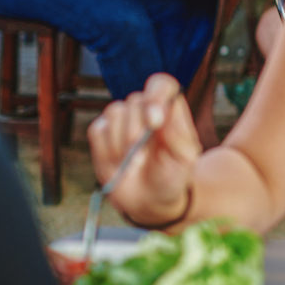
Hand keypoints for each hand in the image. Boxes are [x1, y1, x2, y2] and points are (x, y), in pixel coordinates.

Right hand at [88, 73, 201, 228]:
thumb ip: (178, 134)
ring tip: (134, 160)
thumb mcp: (185, 158)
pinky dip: (107, 149)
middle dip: (138, 129)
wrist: (150, 199)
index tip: (155, 121)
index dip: (155, 96)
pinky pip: (98, 129)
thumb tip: (163, 114)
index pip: (161, 85)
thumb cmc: (173, 174)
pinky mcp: (101, 132)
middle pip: (136, 100)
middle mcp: (145, 109)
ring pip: (115, 112)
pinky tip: (118, 161)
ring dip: (123, 142)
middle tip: (142, 154)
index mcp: (169, 109)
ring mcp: (122, 119)